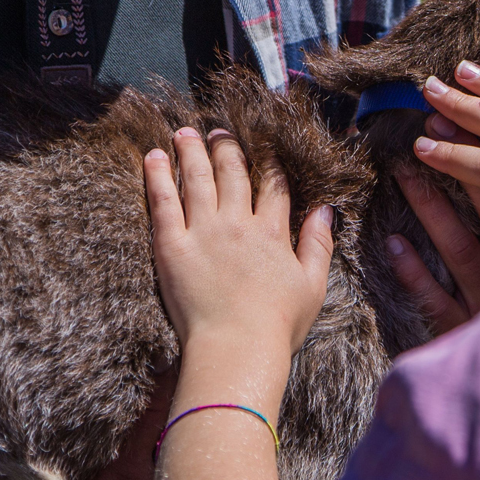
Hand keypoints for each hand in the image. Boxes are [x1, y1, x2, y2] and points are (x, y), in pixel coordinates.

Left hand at [145, 128, 332, 351]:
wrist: (236, 348)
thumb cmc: (277, 326)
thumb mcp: (313, 286)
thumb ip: (319, 244)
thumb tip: (325, 210)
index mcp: (272, 233)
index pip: (273, 186)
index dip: (268, 163)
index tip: (262, 148)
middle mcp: (238, 224)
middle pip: (233, 173)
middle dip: (226, 148)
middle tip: (217, 131)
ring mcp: (204, 232)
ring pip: (198, 179)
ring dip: (191, 151)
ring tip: (184, 132)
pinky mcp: (172, 247)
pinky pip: (163, 202)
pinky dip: (158, 176)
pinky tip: (154, 156)